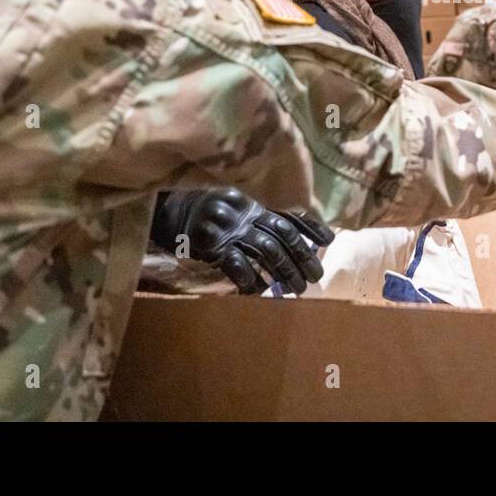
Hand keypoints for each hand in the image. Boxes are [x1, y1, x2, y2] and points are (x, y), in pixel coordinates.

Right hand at [150, 189, 335, 294]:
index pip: (286, 215)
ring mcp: (226, 227)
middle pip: (281, 233)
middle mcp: (242, 212)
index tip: (329, 240)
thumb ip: (258, 219)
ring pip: (264, 249)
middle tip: (315, 276)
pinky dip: (250, 279)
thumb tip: (292, 236)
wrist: (165, 211)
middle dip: (301, 255)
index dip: (310, 227)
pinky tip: (260, 291)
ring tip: (296, 289)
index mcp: (251, 204)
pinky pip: (236, 264)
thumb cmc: (204, 215)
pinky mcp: (209, 244)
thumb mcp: (234, 210)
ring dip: (283, 271)